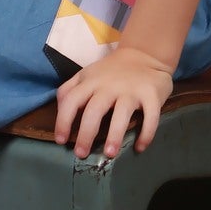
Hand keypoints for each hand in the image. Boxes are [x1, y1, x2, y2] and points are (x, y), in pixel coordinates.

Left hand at [54, 45, 174, 160]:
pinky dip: (146, 133)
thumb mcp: (86, 75)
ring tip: (109, 154)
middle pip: (94, 110)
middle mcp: (109, 86)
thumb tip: (59, 110)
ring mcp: (131, 91)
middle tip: (81, 154)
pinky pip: (150, 117)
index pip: (71, 101)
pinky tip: (139, 147)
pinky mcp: (151, 95)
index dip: (63, 121)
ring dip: (115, 136)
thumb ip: (70, 89)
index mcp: (90, 82)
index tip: (61, 140)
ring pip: (121, 114)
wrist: (144, 54)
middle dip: (86, 134)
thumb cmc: (111, 71)